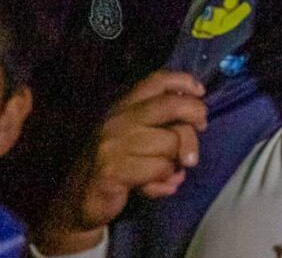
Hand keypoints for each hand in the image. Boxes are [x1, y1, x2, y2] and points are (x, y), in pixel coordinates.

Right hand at [45, 72, 206, 250]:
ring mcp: (114, 144)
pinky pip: (160, 169)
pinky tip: (156, 188)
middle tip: (202, 128)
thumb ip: (161, 124)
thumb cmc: (116, 164)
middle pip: (171, 105)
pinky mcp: (113, 170)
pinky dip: (165, 182)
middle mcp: (118, 120)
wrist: (79, 201)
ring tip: (167, 172)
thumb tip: (198, 116)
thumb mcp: (135, 137)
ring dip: (177, 161)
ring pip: (171, 142)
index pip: (156, 80)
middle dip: (196, 115)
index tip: (201, 92)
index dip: (183, 81)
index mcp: (123, 107)